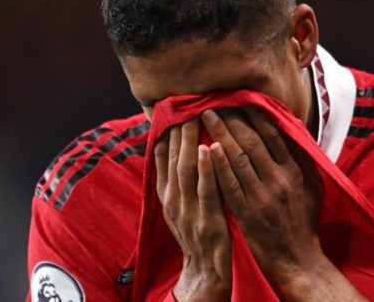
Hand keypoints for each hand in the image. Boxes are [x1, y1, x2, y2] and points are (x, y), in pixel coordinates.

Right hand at [155, 119, 230, 301]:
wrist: (205, 271)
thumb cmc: (197, 232)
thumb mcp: (179, 204)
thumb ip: (175, 178)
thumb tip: (171, 146)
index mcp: (167, 194)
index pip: (162, 155)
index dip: (167, 130)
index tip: (172, 106)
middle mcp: (174, 199)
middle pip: (174, 157)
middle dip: (179, 128)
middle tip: (187, 102)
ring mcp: (189, 210)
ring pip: (187, 169)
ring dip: (191, 141)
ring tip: (195, 116)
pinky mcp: (208, 220)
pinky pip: (207, 190)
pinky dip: (208, 168)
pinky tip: (211, 148)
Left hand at [200, 108, 323, 284]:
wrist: (298, 259)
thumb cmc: (304, 221)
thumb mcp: (313, 187)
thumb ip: (302, 160)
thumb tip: (292, 132)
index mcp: (295, 171)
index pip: (273, 134)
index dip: (256, 114)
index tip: (241, 99)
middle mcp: (280, 180)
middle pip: (252, 141)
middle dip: (233, 119)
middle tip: (216, 102)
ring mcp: (262, 197)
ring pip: (239, 158)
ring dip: (221, 134)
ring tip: (206, 116)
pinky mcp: (247, 213)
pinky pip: (230, 184)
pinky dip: (219, 165)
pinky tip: (207, 148)